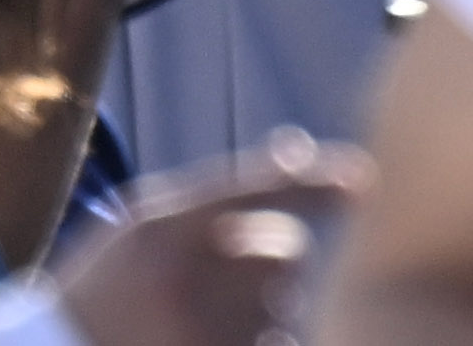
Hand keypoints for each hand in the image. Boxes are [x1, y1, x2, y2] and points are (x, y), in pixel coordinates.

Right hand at [50, 132, 366, 345]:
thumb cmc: (110, 286)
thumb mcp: (143, 225)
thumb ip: (219, 187)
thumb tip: (302, 147)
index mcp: (158, 231)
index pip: (253, 190)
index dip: (314, 182)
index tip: (362, 181)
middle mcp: (183, 284)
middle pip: (287, 251)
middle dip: (273, 257)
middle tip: (219, 276)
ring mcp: (203, 336)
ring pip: (286, 301)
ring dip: (265, 305)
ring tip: (199, 320)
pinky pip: (279, 341)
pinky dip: (265, 339)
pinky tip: (215, 340)